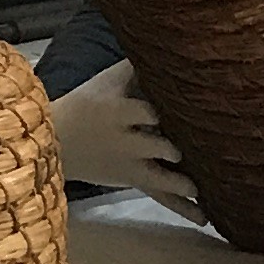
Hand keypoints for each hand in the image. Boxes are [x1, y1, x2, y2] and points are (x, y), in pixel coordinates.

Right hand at [47, 58, 205, 223]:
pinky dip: (183, 208)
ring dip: (180, 183)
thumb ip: (135, 68)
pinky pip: (161, 197)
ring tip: (201, 188)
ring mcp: (131, 165)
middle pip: (153, 145)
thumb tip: (166, 45)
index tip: (188, 107)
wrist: (58, 141)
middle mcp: (126, 141)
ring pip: (158, 177)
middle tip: (199, 148)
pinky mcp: (136, 181)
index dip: (159, 112)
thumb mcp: (106, 82)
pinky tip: (206, 218)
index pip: (142, 111)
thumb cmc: (88, 104)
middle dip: (172, 148)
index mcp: (118, 113)